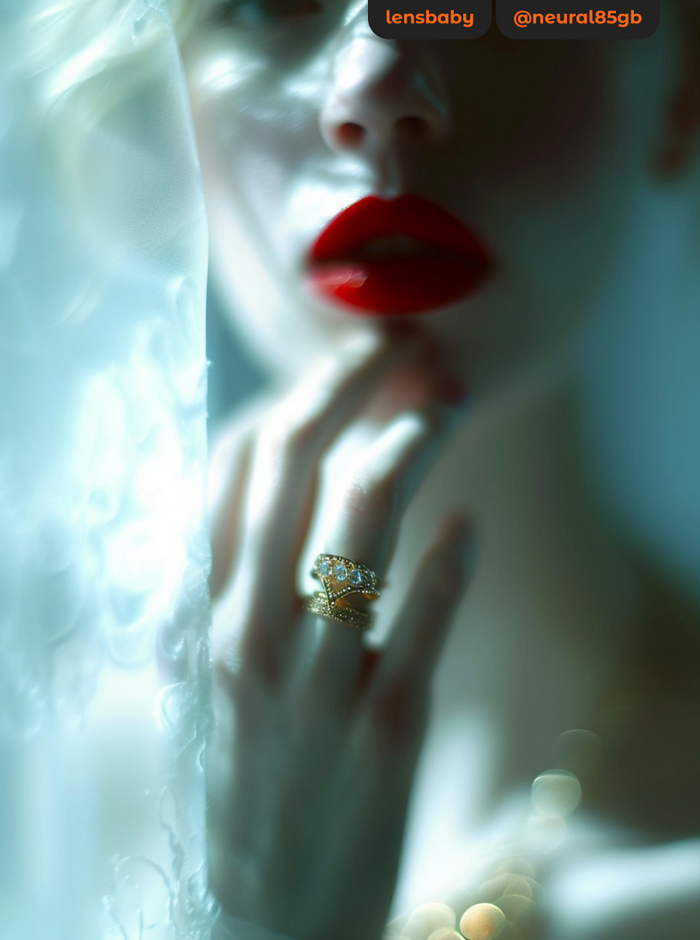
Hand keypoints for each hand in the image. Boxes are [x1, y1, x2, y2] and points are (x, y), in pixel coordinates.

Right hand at [206, 332, 473, 939]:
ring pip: (359, 525)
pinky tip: (469, 524)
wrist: (264, 908)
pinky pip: (420, 623)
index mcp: (202, 610)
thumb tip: (287, 480)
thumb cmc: (249, 770)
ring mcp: (313, 682)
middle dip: (351, 384)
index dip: (298, 394)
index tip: (350, 356)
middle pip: (295, 466)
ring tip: (450, 406)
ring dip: (411, 446)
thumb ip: (242, 579)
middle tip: (405, 341)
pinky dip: (449, 562)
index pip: (235, 467)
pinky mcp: (382, 731)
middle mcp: (246, 632)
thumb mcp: (218, 669)